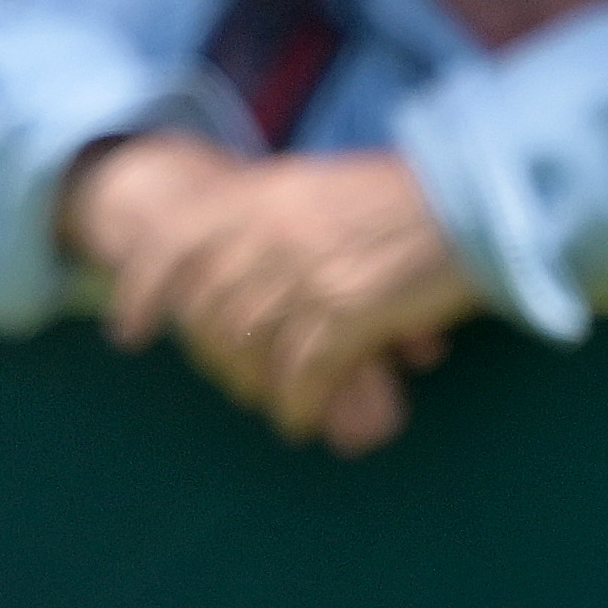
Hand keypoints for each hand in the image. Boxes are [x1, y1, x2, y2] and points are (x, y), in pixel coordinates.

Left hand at [67, 135, 476, 454]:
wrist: (481, 201)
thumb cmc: (408, 199)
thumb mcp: (320, 187)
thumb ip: (269, 217)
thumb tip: (225, 262)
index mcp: (263, 193)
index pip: (173, 242)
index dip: (142, 291)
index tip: (126, 334)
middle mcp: (273, 229)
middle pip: (210, 307)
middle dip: (212, 357)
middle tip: (232, 384)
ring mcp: (308, 269)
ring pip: (250, 344)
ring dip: (255, 387)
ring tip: (270, 407)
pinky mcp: (351, 309)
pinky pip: (302, 370)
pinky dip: (296, 402)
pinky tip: (299, 420)